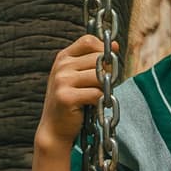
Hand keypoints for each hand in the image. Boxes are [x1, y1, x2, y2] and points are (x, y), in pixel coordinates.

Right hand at [34, 34, 109, 153]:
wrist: (55, 129)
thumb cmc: (72, 102)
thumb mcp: (79, 77)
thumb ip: (94, 60)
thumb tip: (115, 45)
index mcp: (63, 58)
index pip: (88, 41)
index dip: (102, 49)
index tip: (107, 63)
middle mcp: (61, 66)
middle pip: (97, 59)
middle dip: (106, 73)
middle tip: (100, 87)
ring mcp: (61, 81)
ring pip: (99, 76)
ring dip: (103, 88)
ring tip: (95, 97)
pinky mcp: (66, 97)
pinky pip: (96, 93)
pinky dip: (99, 101)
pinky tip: (91, 106)